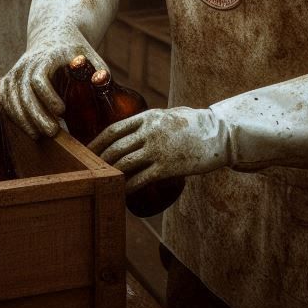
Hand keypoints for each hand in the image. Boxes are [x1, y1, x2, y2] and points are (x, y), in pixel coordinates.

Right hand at [1, 40, 108, 140]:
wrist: (53, 34)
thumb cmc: (75, 49)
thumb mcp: (90, 55)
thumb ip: (99, 68)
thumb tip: (100, 80)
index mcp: (47, 56)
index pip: (39, 78)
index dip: (48, 97)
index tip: (62, 111)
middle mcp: (27, 62)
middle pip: (24, 91)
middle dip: (35, 114)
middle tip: (51, 132)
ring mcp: (16, 70)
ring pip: (11, 96)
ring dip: (22, 118)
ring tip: (38, 135)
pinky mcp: (9, 78)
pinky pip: (4, 98)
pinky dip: (12, 114)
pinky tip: (26, 127)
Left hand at [89, 107, 227, 192]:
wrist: (220, 134)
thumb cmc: (194, 124)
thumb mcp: (168, 115)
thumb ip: (150, 121)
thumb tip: (134, 129)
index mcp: (147, 117)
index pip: (113, 130)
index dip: (97, 142)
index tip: (87, 150)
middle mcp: (149, 132)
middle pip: (115, 148)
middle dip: (99, 160)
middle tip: (89, 170)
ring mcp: (158, 149)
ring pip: (124, 163)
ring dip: (110, 174)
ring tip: (103, 182)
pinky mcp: (167, 167)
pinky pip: (141, 179)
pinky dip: (128, 187)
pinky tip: (122, 192)